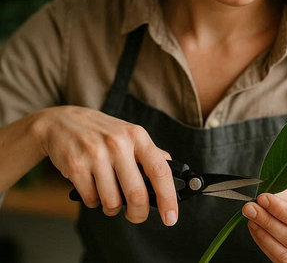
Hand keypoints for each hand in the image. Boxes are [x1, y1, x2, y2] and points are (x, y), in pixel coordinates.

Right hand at [34, 106, 177, 224]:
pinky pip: (91, 200)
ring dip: (112, 208)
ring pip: (112, 202)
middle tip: (136, 215)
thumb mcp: (129, 134)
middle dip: (138, 213)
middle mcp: (118, 144)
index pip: (160, 170)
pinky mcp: (76, 166)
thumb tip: (171, 171)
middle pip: (137, 194)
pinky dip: (94, 201)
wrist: (62, 122)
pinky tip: (93, 188)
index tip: (171, 217)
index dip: (168, 197)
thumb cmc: (102, 131)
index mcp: (137, 136)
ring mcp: (96, 155)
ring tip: (110, 195)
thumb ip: (150, 152)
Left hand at [242, 186, 286, 261]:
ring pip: (284, 254)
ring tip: (251, 218)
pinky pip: (279, 261)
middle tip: (250, 207)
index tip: (263, 198)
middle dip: (267, 222)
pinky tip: (256, 229)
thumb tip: (265, 196)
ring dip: (263, 235)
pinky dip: (264, 244)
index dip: (280, 210)